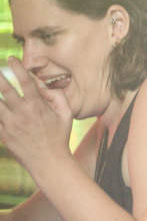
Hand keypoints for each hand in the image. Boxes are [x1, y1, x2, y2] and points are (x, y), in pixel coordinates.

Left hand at [0, 57, 73, 173]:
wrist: (49, 162)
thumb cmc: (59, 137)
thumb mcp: (67, 116)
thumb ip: (58, 97)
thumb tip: (44, 86)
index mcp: (38, 107)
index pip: (25, 82)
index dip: (17, 68)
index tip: (10, 58)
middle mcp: (22, 113)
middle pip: (4, 89)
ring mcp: (10, 124)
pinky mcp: (3, 134)